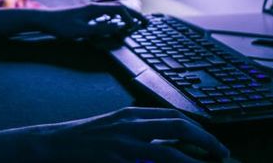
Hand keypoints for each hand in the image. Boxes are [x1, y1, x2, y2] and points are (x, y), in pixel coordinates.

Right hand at [26, 107, 229, 162]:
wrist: (50, 144)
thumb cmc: (81, 140)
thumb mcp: (112, 129)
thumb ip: (137, 131)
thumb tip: (166, 140)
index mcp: (131, 115)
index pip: (174, 117)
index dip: (199, 130)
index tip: (213, 144)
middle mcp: (130, 125)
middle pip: (179, 128)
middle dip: (206, 141)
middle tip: (222, 155)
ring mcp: (123, 144)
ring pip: (169, 150)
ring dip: (193, 159)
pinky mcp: (115, 160)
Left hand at [35, 0, 148, 40]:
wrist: (44, 20)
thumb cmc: (61, 26)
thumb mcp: (81, 31)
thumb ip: (100, 29)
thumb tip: (118, 27)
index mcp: (94, 9)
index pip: (119, 9)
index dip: (130, 18)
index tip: (135, 28)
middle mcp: (93, 5)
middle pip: (118, 5)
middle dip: (132, 12)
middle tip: (144, 21)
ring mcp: (89, 7)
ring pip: (111, 4)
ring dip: (124, 10)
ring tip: (132, 18)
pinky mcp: (85, 11)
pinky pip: (104, 8)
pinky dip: (114, 11)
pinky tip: (113, 18)